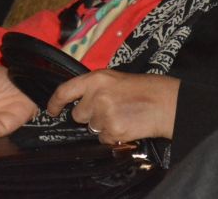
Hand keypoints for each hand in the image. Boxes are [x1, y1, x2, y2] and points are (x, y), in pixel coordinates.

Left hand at [47, 70, 179, 143]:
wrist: (165, 102)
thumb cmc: (143, 89)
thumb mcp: (115, 79)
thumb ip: (94, 87)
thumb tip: (78, 101)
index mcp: (95, 79)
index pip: (65, 91)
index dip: (54, 102)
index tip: (51, 110)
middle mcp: (96, 95)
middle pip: (78, 114)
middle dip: (89, 116)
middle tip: (109, 110)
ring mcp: (104, 113)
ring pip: (92, 128)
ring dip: (103, 126)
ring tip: (122, 116)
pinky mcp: (113, 129)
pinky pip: (104, 139)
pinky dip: (113, 136)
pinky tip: (126, 125)